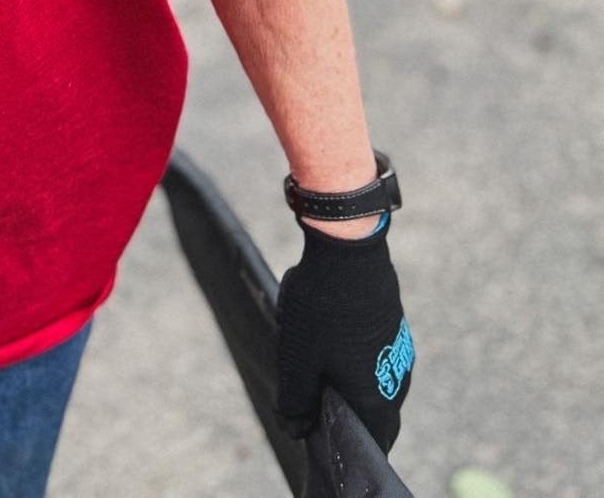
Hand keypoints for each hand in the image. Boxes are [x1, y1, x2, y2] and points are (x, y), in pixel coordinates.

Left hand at [275, 219, 413, 452]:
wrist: (349, 248)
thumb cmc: (322, 309)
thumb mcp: (298, 359)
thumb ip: (296, 401)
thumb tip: (295, 429)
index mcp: (378, 399)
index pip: (375, 441)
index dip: (351, 445)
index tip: (325, 436)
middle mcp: (396, 379)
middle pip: (372, 410)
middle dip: (342, 407)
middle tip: (309, 394)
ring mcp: (398, 349)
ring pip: (370, 377)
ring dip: (343, 374)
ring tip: (310, 349)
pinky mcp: (392, 323)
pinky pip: (371, 350)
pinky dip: (349, 349)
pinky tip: (323, 323)